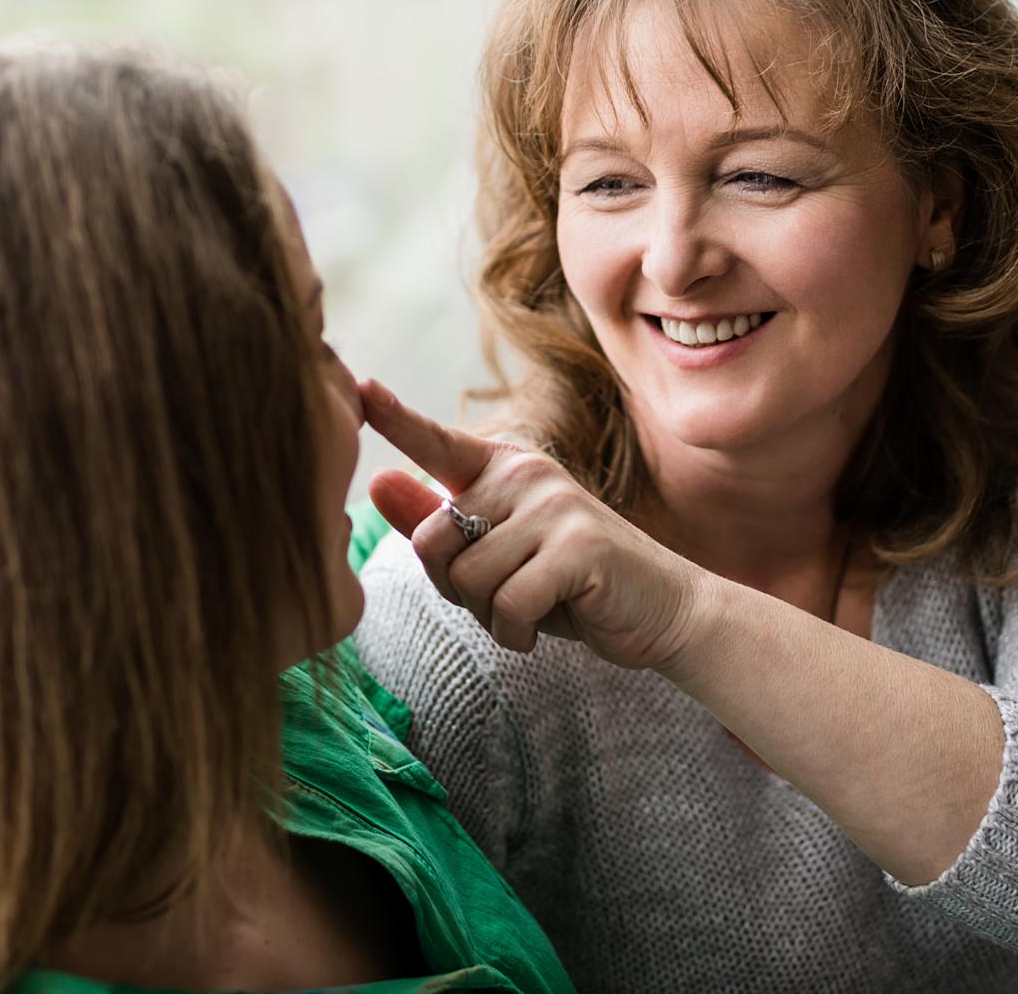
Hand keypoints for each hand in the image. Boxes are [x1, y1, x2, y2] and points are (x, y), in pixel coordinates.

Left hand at [359, 378, 706, 671]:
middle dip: (455, 589)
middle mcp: (526, 475)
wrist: (660, 609)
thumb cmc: (567, 583)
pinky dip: (517, 632)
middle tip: (504, 595)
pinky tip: (544, 625)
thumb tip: (376, 480)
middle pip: (434, 542)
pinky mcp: (578, 548)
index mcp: (502, 468)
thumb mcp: (495, 552)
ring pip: (468, 580)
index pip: (437, 442)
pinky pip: (508, 604)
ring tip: (533, 607)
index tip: (357, 385)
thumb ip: (436, 519)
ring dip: (490, 616)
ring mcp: (555, 507)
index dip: (394, 418)